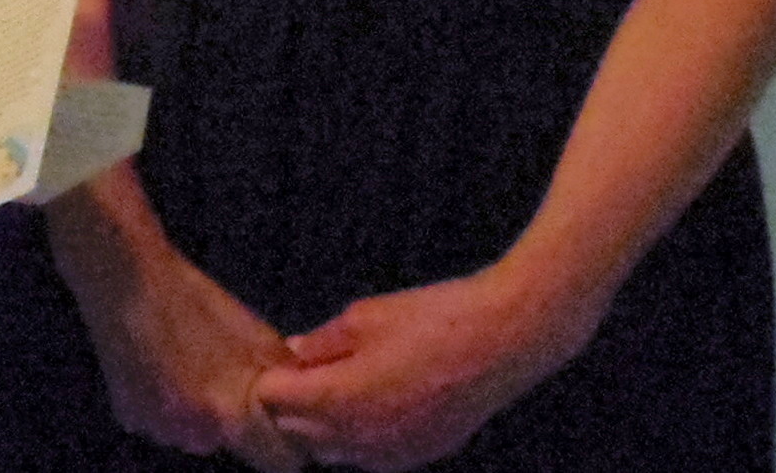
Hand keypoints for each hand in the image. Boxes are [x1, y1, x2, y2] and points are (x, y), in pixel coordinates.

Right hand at [42, 192, 303, 471]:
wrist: (122, 278)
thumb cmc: (191, 299)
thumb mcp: (254, 333)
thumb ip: (282, 375)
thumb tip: (302, 395)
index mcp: (229, 417)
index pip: (281, 461)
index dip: (288, 441)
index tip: (281, 415)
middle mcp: (193, 436)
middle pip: (233, 444)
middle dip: (238, 419)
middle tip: (230, 376)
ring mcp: (156, 429)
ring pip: (197, 434)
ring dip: (202, 412)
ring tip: (191, 365)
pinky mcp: (129, 416)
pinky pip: (164, 422)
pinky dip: (168, 404)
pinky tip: (162, 365)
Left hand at [251, 269, 595, 470]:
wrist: (503, 339)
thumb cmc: (433, 319)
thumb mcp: (364, 317)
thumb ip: (322, 342)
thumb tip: (294, 353)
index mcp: (340, 398)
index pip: (275, 401)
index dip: (272, 378)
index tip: (280, 360)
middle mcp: (361, 437)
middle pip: (297, 433)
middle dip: (291, 406)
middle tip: (303, 372)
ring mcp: (392, 453)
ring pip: (333, 452)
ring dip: (323, 426)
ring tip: (337, 386)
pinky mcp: (419, 455)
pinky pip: (370, 457)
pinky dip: (359, 437)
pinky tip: (372, 404)